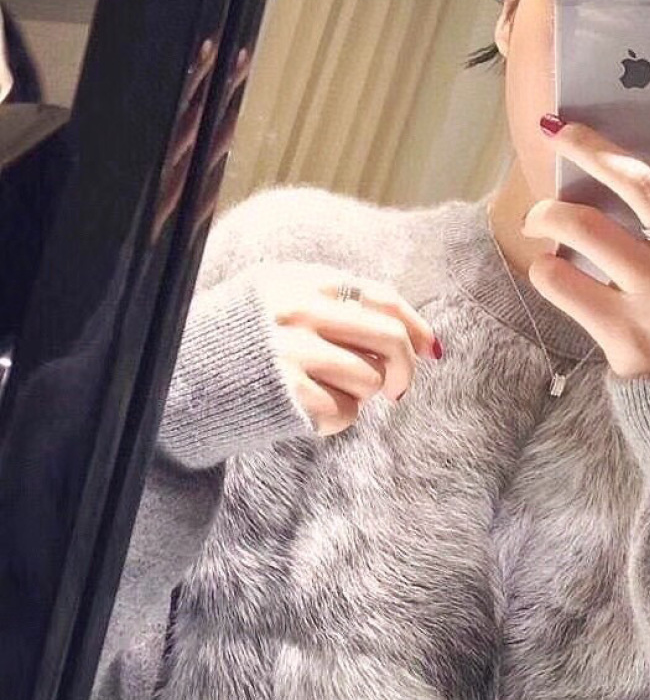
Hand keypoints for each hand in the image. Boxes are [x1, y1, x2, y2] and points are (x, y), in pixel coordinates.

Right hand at [251, 265, 440, 434]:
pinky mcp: (288, 392)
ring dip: (361, 395)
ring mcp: (293, 350)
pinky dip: (338, 419)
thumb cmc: (235, 344)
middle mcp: (299, 309)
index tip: (430, 349)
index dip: (414, 325)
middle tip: (398, 390)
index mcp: (300, 279)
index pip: (381, 298)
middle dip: (405, 369)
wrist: (170, 383)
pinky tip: (307, 411)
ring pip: (370, 379)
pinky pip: (345, 413)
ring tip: (326, 393)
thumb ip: (332, 305)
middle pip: (387, 338)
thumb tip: (410, 334)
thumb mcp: (275, 300)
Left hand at [523, 36, 649, 378]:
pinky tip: (552, 268)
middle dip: (595, 149)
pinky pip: (565, 284)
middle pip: (645, 185)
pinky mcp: (627, 338)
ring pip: (590, 229)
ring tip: (541, 212)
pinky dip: (549, 269)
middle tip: (561, 129)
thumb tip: (635, 179)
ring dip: (553, 212)